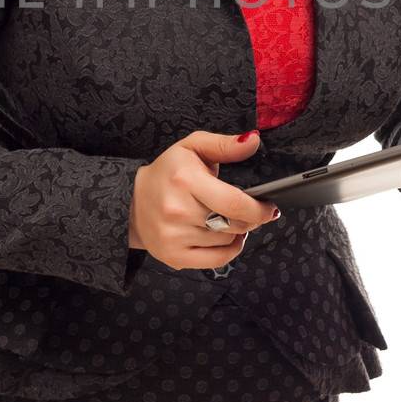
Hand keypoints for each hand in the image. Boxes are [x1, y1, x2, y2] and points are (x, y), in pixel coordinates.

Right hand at [128, 129, 281, 272]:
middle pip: (234, 224)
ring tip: (231, 220)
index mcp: (185, 180)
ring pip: (227, 242)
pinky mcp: (173, 256)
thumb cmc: (168, 172)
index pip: (234, 203)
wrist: (132, 200)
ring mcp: (174, 236)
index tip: (268, 207)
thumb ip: (225, 144)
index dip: (259, 208)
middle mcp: (177, 210)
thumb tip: (254, 141)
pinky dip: (229, 250)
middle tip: (252, 212)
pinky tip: (227, 237)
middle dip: (251, 219)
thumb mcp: (193, 147)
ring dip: (237, 232)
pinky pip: (217, 260)